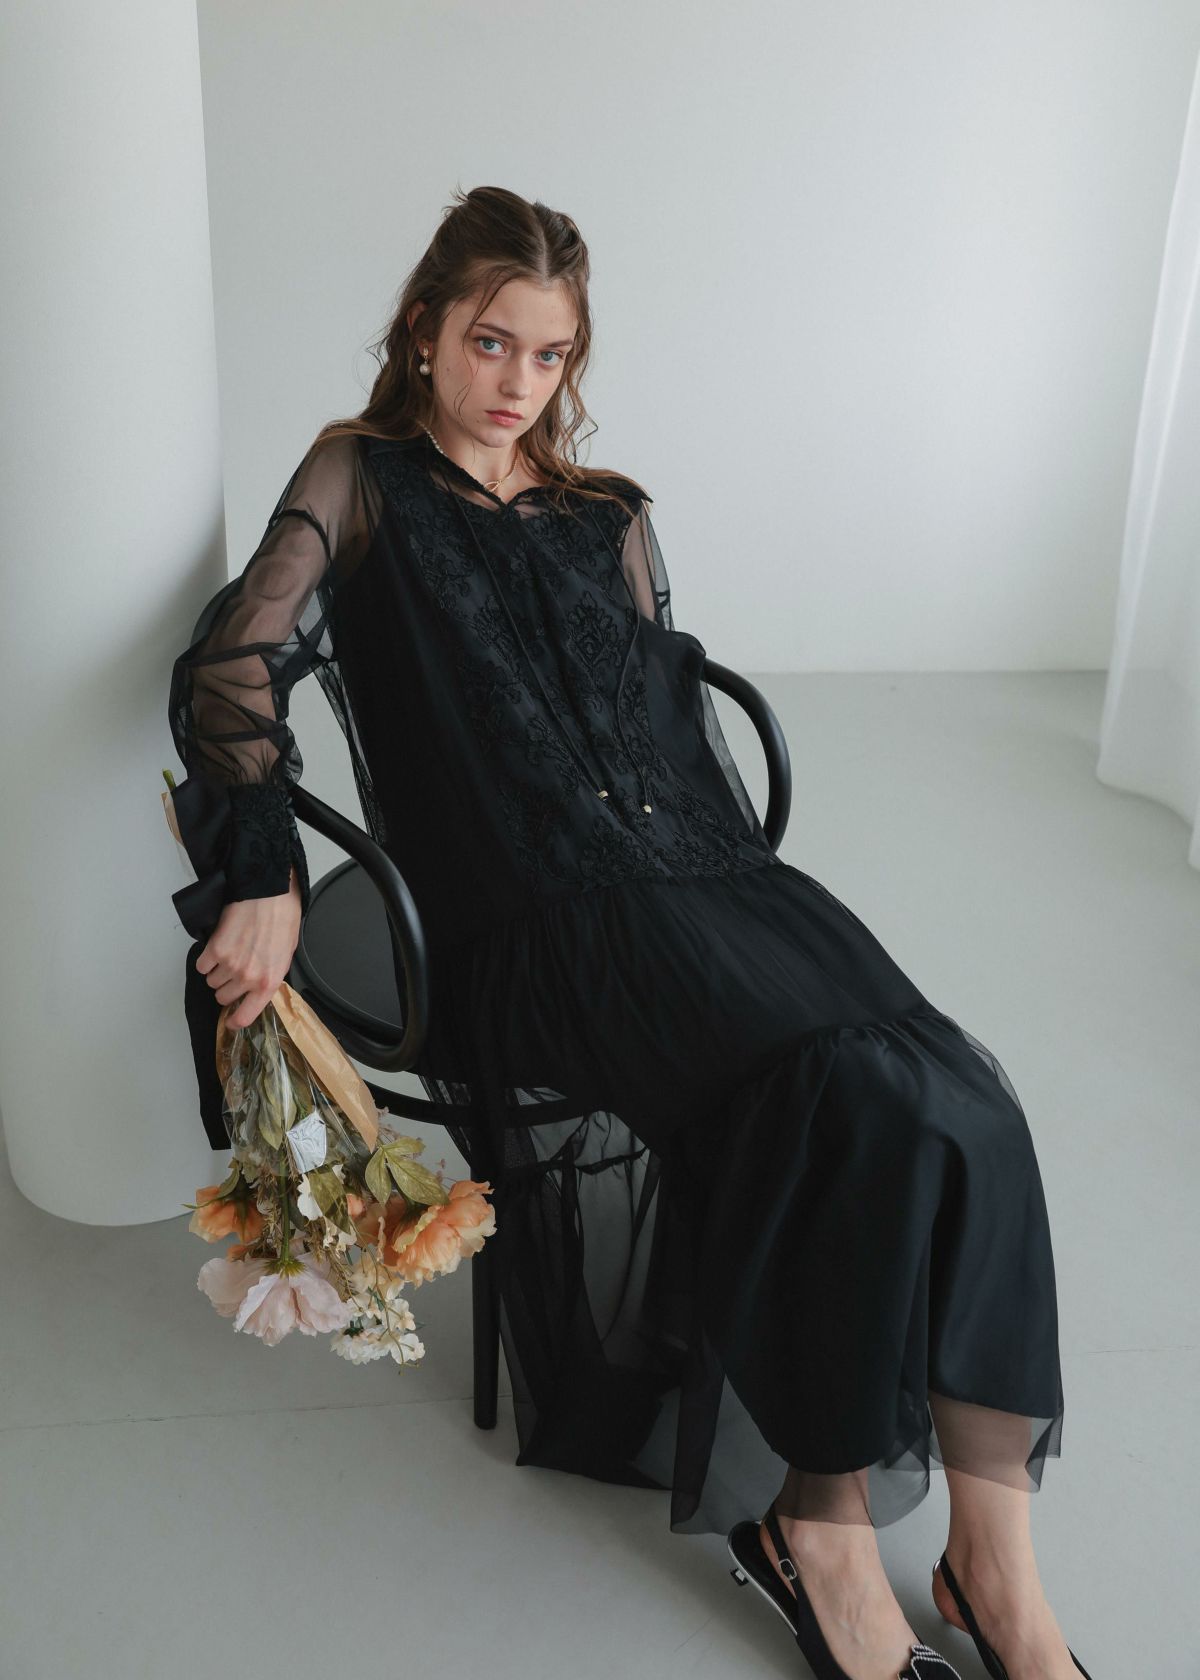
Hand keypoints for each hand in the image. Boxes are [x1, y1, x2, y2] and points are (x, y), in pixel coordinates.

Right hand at [195, 865, 302, 1029]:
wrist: (268, 893)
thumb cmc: (282, 918)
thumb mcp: (285, 954)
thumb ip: (270, 976)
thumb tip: (257, 988)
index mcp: (269, 982)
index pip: (246, 1016)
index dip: (235, 1020)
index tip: (231, 1020)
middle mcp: (247, 978)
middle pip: (223, 997)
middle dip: (227, 987)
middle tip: (234, 971)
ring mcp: (229, 965)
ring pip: (211, 981)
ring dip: (217, 971)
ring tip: (230, 953)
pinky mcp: (214, 950)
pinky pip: (201, 966)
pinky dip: (206, 959)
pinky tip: (218, 947)